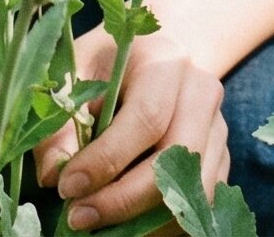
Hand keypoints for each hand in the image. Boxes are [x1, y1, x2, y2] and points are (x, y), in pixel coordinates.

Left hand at [36, 26, 228, 231]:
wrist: (156, 54)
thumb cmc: (107, 64)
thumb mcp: (75, 73)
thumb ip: (61, 120)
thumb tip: (53, 174)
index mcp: (165, 61)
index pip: (147, 117)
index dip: (107, 159)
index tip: (67, 187)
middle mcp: (200, 92)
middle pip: (176, 157)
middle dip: (124, 199)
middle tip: (77, 217)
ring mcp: (217, 126)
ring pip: (194, 188)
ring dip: (145, 217)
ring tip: (99, 221)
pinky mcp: (221, 157)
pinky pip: (200, 202)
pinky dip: (163, 221)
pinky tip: (126, 222)